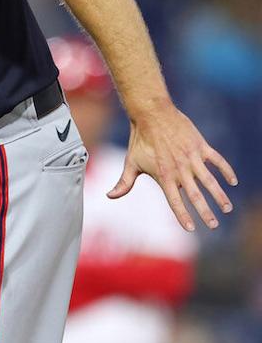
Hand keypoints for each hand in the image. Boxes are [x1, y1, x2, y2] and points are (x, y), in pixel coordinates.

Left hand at [108, 103, 236, 230]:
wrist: (151, 114)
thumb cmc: (139, 140)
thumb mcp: (131, 162)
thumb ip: (124, 183)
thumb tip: (109, 196)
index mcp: (163, 175)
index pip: (174, 201)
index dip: (182, 216)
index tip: (191, 229)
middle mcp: (179, 169)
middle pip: (195, 195)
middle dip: (205, 212)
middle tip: (214, 225)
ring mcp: (191, 157)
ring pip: (209, 181)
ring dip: (219, 196)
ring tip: (227, 209)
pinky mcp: (200, 146)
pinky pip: (217, 161)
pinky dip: (226, 171)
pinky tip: (233, 182)